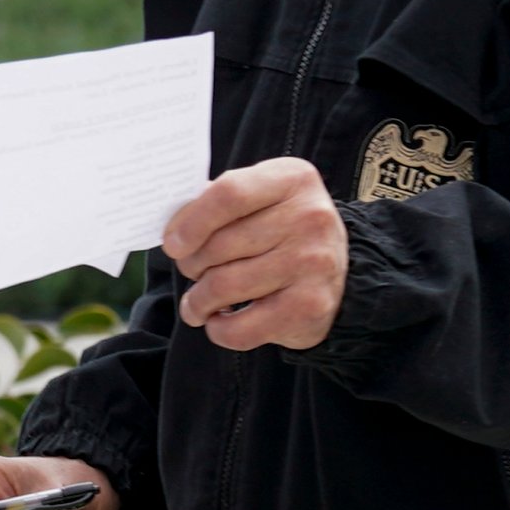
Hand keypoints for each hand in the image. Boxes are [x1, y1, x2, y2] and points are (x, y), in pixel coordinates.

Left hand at [164, 157, 348, 350]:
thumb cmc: (282, 231)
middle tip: (191, 272)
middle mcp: (309, 217)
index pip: (229, 194)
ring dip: (198, 302)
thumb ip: (220, 203)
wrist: (338, 273)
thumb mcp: (262, 199)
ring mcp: (313, 262)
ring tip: (197, 304)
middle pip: (221, 244)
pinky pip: (242, 327)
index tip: (172, 244)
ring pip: (224, 286)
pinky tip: (219, 321)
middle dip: (191, 265)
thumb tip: (172, 231)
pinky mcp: (310, 306)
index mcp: (292, 179)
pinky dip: (219, 330)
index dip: (191, 222)